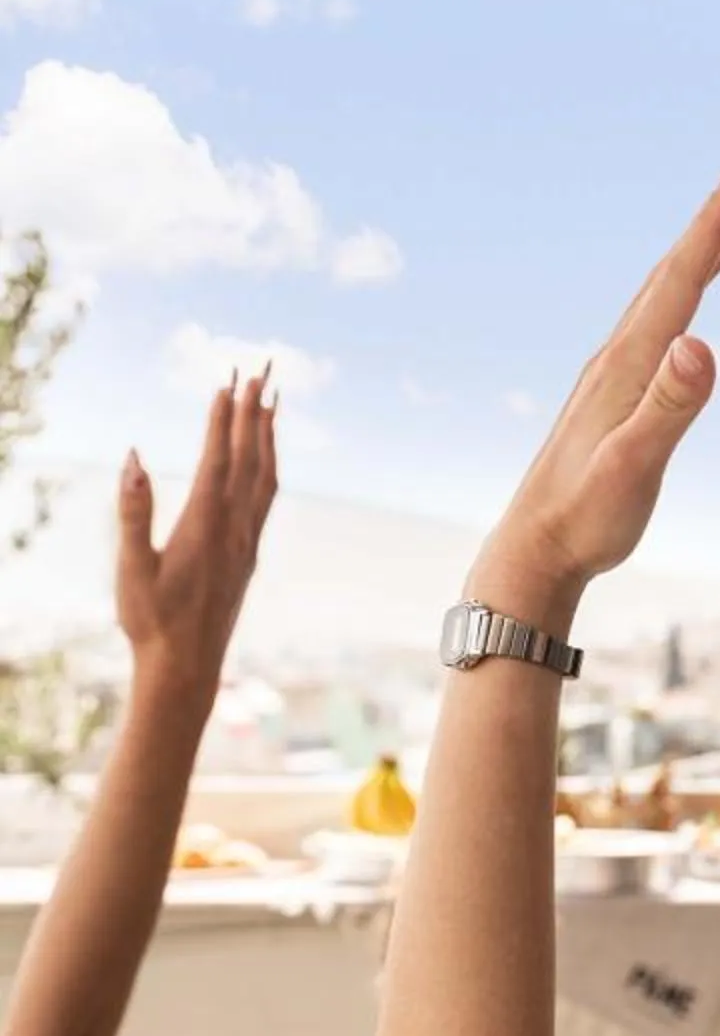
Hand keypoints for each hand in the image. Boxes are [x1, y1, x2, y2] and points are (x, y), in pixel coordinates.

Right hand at [117, 373, 277, 688]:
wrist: (186, 668)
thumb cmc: (150, 621)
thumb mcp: (132, 567)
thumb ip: (133, 511)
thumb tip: (133, 457)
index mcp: (204, 526)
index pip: (218, 459)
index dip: (223, 418)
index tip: (228, 380)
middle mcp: (234, 529)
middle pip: (250, 457)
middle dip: (254, 410)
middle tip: (263, 368)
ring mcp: (247, 541)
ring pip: (265, 476)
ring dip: (268, 434)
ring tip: (272, 399)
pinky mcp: (249, 555)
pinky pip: (266, 498)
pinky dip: (268, 466)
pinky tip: (266, 458)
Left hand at [479, 174, 719, 622]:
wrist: (535, 551)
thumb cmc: (586, 517)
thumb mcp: (635, 465)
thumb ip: (669, 406)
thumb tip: (699, 344)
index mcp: (626, 368)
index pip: (676, 289)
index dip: (709, 237)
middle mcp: (615, 361)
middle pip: (669, 283)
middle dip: (708, 234)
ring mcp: (611, 379)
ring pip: (660, 305)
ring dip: (694, 264)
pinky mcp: (612, 401)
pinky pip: (652, 334)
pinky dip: (676, 306)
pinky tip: (680, 319)